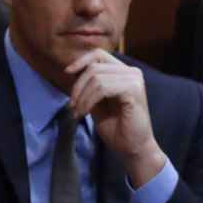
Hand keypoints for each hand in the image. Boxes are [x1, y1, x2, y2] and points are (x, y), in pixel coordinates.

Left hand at [67, 49, 165, 186]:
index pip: (99, 54)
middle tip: (72, 106)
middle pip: (94, 66)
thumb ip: (89, 86)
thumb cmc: (117, 127)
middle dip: (77, 86)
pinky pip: (102, 88)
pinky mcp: (133, 90)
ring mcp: (134, 80)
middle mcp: (132, 72)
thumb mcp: (97, 102)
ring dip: (82, 96)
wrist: (132, 148)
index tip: (67, 72)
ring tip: (78, 112)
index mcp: (125, 72)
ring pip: (96, 78)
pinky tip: (85, 113)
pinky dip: (89, 100)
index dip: (81, 60)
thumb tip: (71, 72)